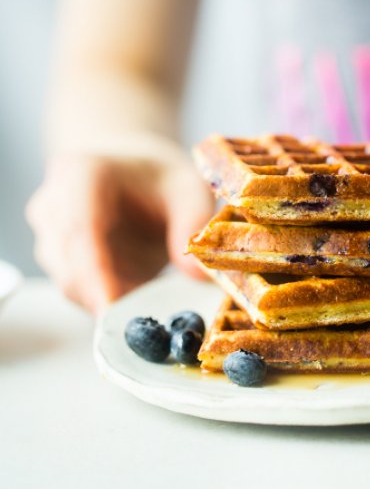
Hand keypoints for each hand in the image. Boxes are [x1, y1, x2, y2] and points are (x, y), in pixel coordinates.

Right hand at [26, 149, 213, 313]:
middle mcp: (54, 204)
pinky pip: (81, 292)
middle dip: (107, 294)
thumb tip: (199, 273)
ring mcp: (50, 235)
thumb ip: (195, 224)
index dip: (94, 273)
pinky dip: (110, 300)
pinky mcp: (59, 262)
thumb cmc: (161, 180)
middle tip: (151, 314)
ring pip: (71, 285)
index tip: (114, 307)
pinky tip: (139, 291)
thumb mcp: (190, 190)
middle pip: (69, 265)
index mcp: (82, 174)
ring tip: (153, 294)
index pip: (79, 229)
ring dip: (111, 299)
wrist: (137, 177)